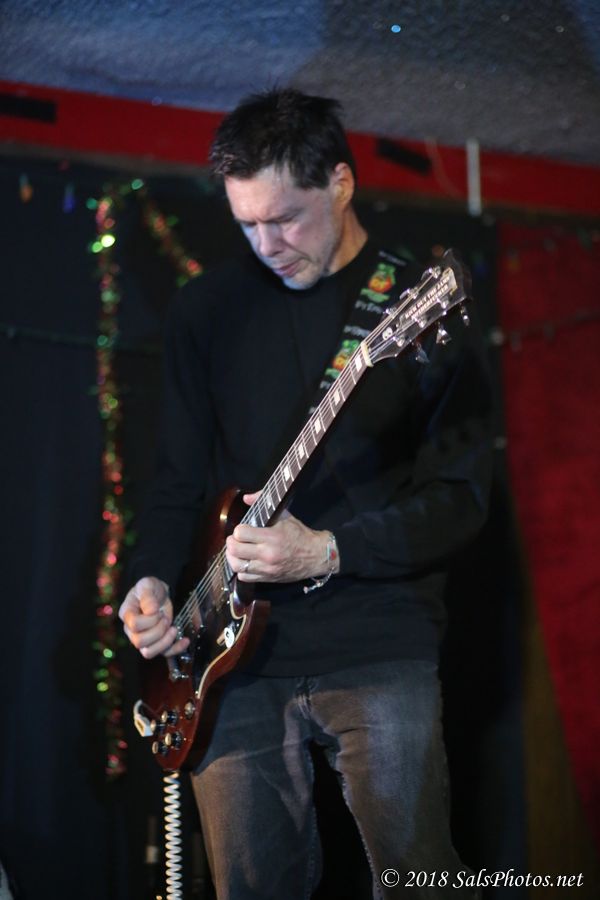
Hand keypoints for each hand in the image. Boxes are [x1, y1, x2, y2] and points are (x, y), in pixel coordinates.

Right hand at [118, 576, 189, 658]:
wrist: (159, 593)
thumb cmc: (150, 589)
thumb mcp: (147, 585)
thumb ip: (147, 596)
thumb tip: (151, 610)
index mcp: (127, 615)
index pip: (135, 625)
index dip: (149, 619)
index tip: (157, 610)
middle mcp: (131, 631)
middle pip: (139, 642)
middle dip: (158, 630)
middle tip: (166, 618)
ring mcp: (143, 639)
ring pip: (148, 652)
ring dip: (165, 641)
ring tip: (173, 628)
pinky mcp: (156, 643)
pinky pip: (164, 654)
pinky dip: (176, 649)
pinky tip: (185, 640)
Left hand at [225, 492, 339, 582]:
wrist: (316, 556)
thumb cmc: (300, 534)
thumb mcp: (285, 515)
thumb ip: (264, 502)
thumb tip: (245, 497)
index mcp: (272, 536)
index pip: (241, 533)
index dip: (238, 529)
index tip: (243, 529)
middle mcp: (267, 554)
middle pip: (235, 549)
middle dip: (231, 542)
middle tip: (235, 539)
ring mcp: (266, 568)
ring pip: (236, 565)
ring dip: (232, 557)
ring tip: (236, 551)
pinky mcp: (267, 578)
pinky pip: (244, 577)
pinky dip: (241, 570)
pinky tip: (245, 562)